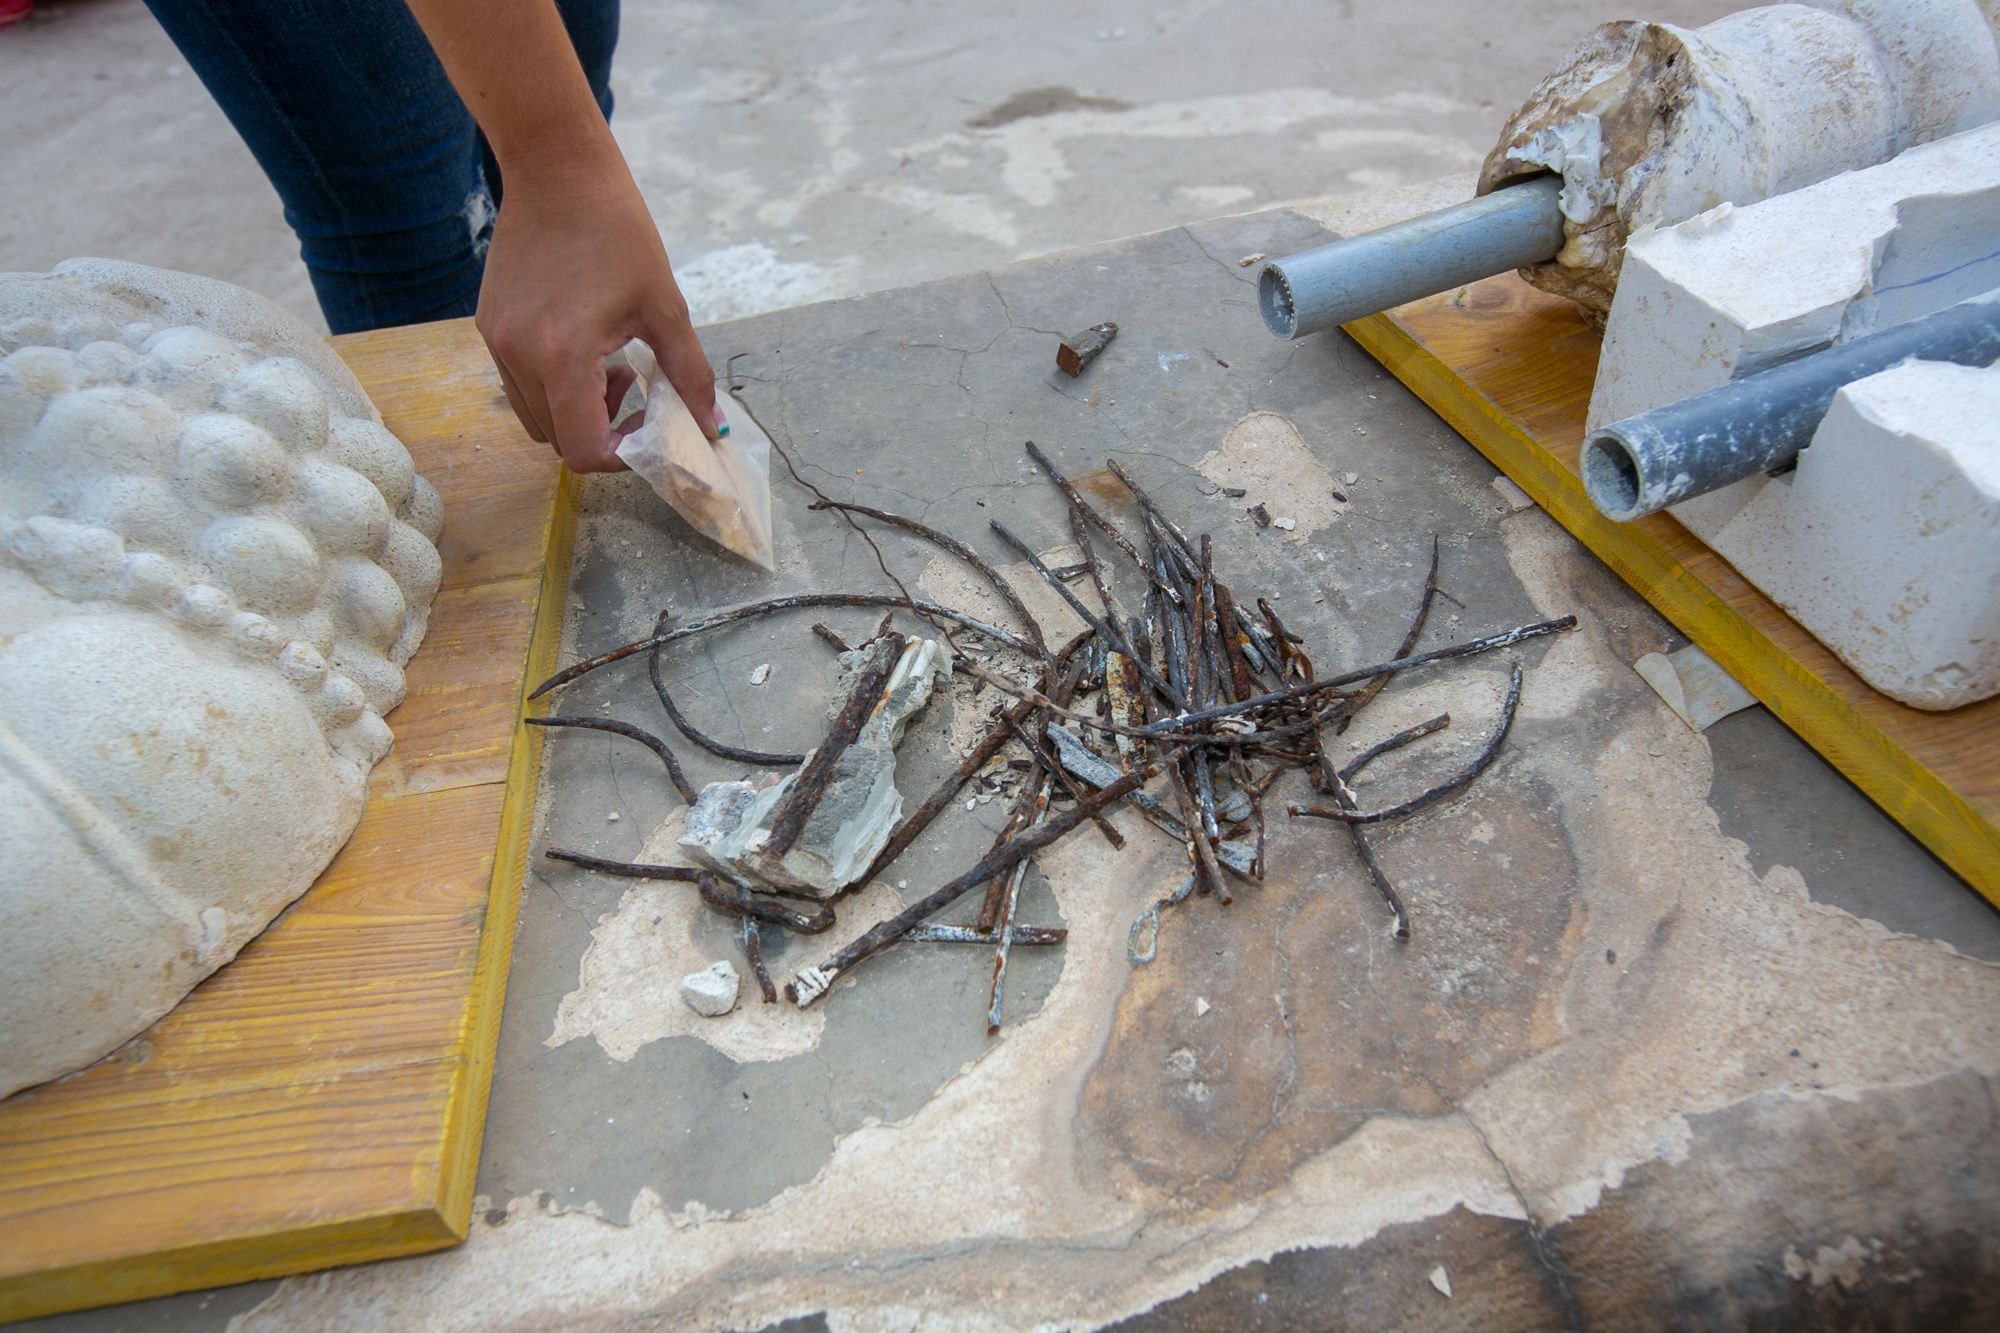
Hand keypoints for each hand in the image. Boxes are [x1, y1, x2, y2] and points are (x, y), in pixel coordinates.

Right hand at [474, 141, 720, 471]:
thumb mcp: (665, 306)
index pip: (584, 449)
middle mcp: (520, 357)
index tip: (649, 430)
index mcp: (563, 356)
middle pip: (557, 441)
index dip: (621, 454)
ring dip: (577, 412)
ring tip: (611, 367)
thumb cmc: (617, 229)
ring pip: (535, 418)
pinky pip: (519, 385)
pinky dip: (554, 386)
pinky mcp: (489, 327)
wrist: (558, 171)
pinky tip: (584, 345)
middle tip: (637, 393)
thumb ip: (689, 374)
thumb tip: (711, 427)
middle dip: (603, 432)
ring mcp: (497, 344)